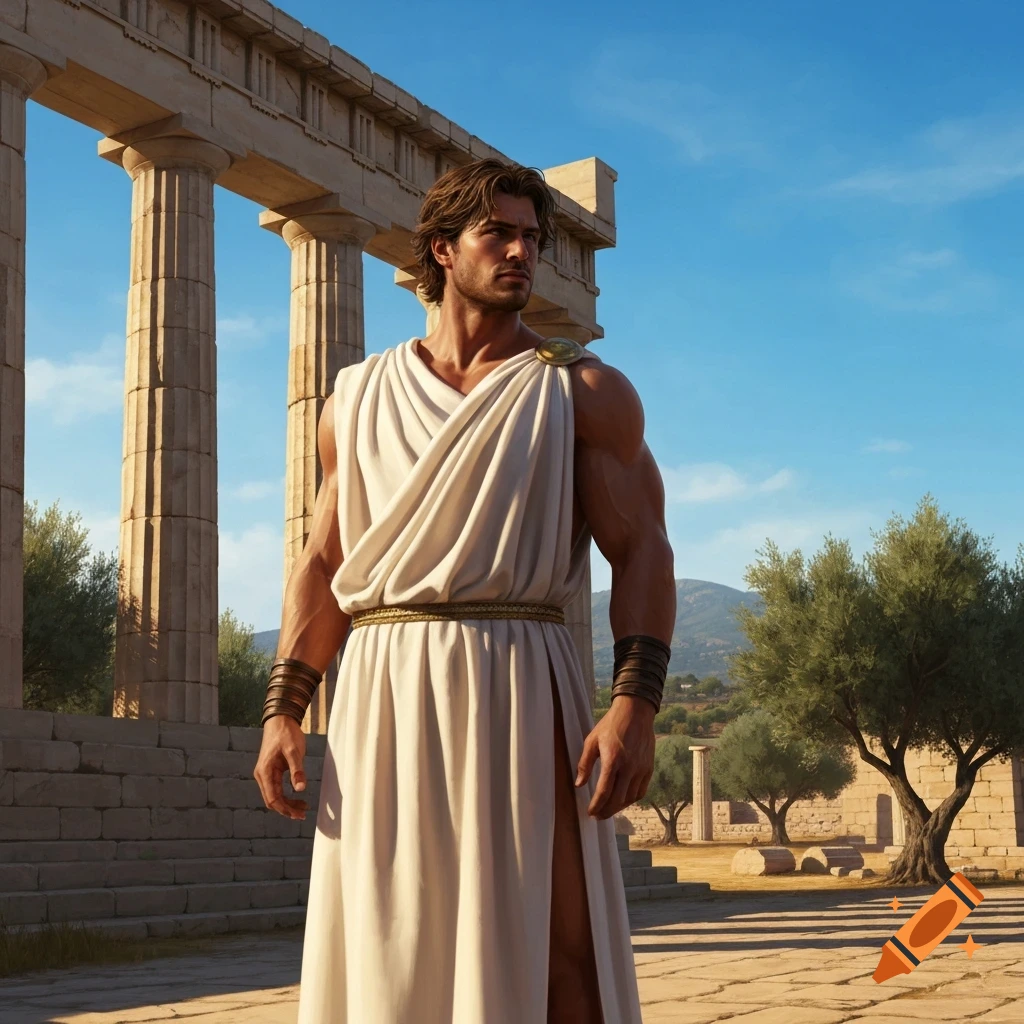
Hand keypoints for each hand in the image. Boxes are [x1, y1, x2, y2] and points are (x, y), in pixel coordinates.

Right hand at [254, 716, 308, 819]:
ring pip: (274, 795)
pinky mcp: (271, 771)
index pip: (272, 798)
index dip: (285, 809)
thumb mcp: (294, 751)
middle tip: (303, 813)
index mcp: (265, 771)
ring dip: (287, 803)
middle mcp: (262, 775)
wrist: (280, 720)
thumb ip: (297, 770)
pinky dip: (286, 795)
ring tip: (303, 807)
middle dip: (287, 809)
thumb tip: (300, 789)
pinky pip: (276, 789)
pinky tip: (297, 797)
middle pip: (272, 800)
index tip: (299, 814)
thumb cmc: (286, 734)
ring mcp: (266, 773)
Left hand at [575, 696, 655, 819]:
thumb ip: (584, 764)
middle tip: (597, 816)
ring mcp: (641, 769)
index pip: (604, 791)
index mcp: (613, 760)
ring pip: (630, 798)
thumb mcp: (592, 741)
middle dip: (606, 811)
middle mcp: (629, 767)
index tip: (590, 813)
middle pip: (618, 799)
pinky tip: (623, 800)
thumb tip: (578, 784)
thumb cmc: (611, 725)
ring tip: (608, 809)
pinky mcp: (649, 768)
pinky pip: (641, 791)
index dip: (596, 805)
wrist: (636, 712)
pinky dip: (631, 799)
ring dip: (618, 807)